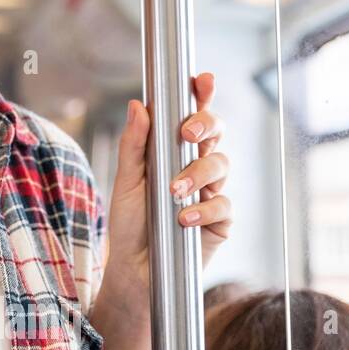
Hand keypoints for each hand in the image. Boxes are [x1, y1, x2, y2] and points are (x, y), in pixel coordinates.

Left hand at [104, 71, 232, 312]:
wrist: (135, 270)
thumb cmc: (129, 224)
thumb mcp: (126, 182)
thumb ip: (134, 145)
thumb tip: (138, 105)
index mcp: (172, 153)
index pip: (190, 118)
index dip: (201, 96)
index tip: (201, 79)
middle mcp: (195, 167)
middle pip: (215, 134)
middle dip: (206, 125)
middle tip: (187, 132)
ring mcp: (210, 192)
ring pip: (220, 165)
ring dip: (197, 174)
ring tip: (173, 192)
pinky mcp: (220, 220)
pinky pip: (222, 204)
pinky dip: (203, 209)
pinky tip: (183, 219)